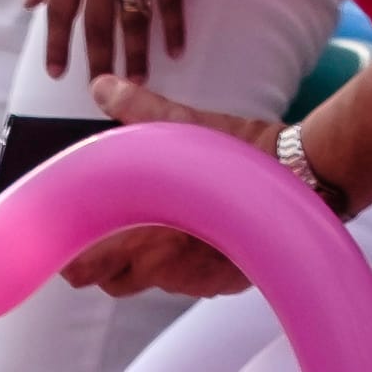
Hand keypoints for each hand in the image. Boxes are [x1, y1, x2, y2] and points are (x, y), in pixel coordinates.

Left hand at [33, 0, 198, 80]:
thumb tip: (28, 2)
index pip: (59, 10)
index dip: (56, 44)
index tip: (56, 73)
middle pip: (97, 25)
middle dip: (96, 61)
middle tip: (100, 90)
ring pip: (135, 20)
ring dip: (135, 54)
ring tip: (137, 81)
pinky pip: (171, 1)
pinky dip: (174, 27)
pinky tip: (176, 50)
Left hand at [54, 79, 269, 295]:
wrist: (302, 182)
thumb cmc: (242, 155)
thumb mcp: (184, 124)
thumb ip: (136, 108)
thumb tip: (103, 87)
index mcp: (142, 233)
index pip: (81, 269)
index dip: (69, 254)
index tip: (70, 231)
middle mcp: (163, 267)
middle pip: (107, 282)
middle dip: (101, 260)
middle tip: (107, 226)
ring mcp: (192, 281)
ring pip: (147, 282)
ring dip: (141, 263)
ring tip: (154, 225)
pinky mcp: (221, 284)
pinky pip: (185, 284)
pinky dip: (181, 266)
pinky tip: (194, 234)